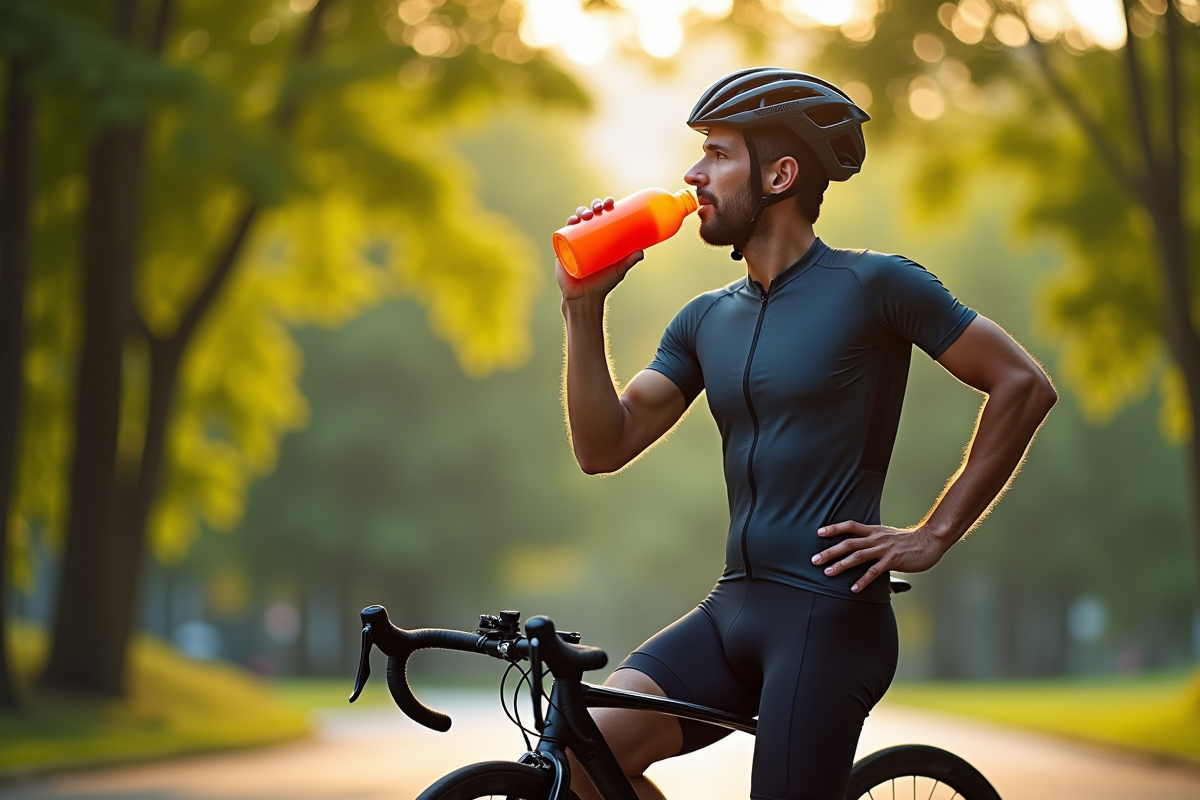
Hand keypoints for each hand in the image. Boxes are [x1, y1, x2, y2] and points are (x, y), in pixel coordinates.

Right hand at [556, 197, 641, 304]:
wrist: (584, 298)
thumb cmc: (602, 284)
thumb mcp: (618, 271)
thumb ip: (629, 261)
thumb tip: (642, 251)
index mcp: (600, 238)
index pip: (602, 217)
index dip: (605, 206)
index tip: (610, 202)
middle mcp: (587, 237)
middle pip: (589, 216)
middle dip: (593, 207)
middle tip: (599, 208)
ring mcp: (574, 242)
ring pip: (576, 222)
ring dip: (581, 212)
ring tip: (587, 215)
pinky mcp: (564, 251)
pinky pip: (563, 234)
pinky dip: (567, 225)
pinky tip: (572, 220)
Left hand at [811, 522, 948, 592]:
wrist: (930, 541)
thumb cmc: (909, 541)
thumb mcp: (888, 535)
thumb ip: (874, 539)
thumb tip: (860, 546)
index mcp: (874, 530)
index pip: (850, 526)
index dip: (834, 528)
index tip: (819, 532)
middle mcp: (877, 538)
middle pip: (848, 542)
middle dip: (830, 551)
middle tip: (815, 559)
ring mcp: (884, 549)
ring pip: (858, 556)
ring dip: (841, 565)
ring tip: (828, 573)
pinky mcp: (893, 560)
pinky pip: (874, 571)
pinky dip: (863, 580)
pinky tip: (854, 588)